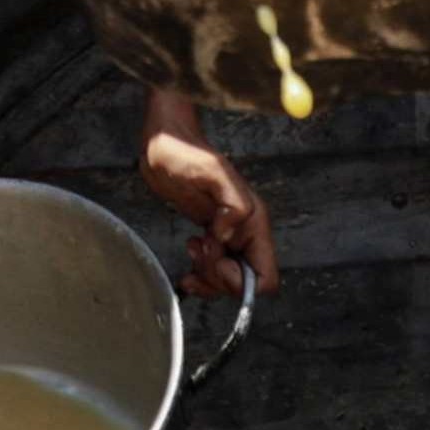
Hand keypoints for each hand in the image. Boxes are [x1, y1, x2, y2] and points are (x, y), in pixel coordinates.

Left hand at [141, 89, 276, 300]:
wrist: (164, 145)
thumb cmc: (184, 152)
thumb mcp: (211, 172)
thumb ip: (231, 205)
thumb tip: (228, 236)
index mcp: (253, 220)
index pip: (265, 277)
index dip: (241, 281)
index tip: (217, 261)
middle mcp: (246, 231)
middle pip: (245, 284)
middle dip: (218, 277)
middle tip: (199, 248)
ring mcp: (230, 235)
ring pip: (228, 280)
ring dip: (207, 275)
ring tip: (192, 247)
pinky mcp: (213, 236)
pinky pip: (214, 269)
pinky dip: (200, 271)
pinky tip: (190, 250)